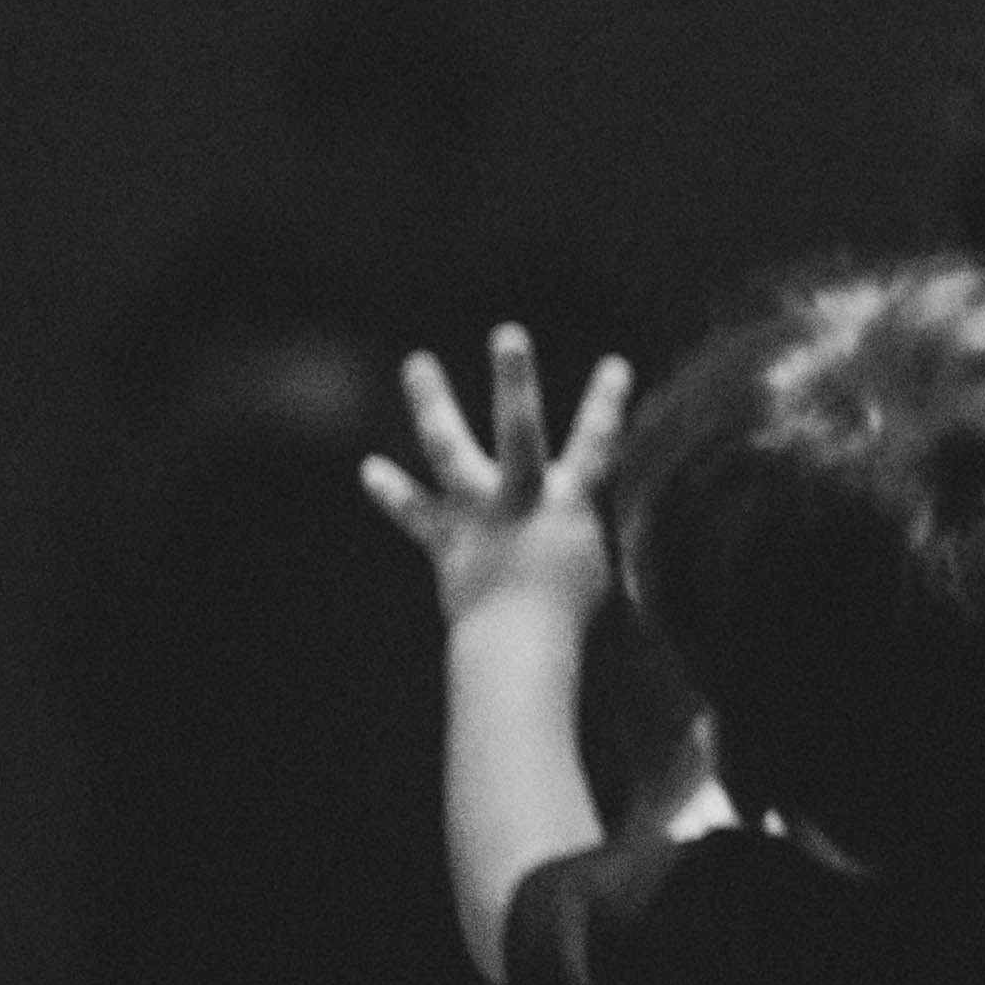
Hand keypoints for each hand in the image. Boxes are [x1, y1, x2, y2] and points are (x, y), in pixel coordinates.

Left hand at [363, 328, 630, 629]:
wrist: (515, 649)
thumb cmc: (570, 618)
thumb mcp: (597, 568)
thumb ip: (587, 532)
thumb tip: (585, 521)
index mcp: (570, 505)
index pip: (597, 444)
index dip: (607, 404)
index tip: (615, 364)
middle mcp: (521, 499)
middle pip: (519, 430)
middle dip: (515, 381)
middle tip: (508, 334)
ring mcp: (478, 515)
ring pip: (451, 449)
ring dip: (433, 403)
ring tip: (416, 361)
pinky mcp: (447, 541)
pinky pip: (415, 513)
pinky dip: (392, 492)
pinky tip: (370, 468)